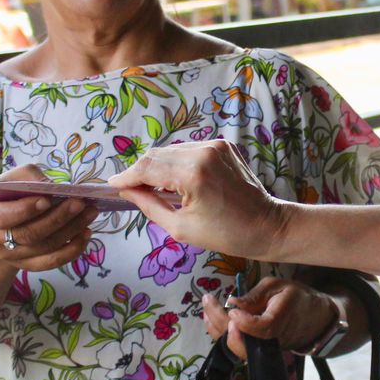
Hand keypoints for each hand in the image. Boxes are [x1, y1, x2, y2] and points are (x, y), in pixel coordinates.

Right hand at [0, 166, 94, 271]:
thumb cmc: (7, 196)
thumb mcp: (10, 179)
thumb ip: (29, 176)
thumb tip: (51, 185)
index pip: (4, 217)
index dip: (26, 210)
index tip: (48, 199)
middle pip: (30, 234)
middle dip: (58, 218)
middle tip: (80, 203)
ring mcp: (12, 256)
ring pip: (45, 247)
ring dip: (72, 230)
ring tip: (90, 213)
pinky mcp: (28, 265)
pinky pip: (52, 262)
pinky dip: (72, 249)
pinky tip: (86, 233)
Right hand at [107, 140, 289, 260]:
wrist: (267, 225)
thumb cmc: (226, 234)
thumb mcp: (180, 228)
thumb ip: (149, 205)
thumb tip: (127, 192)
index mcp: (193, 174)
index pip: (147, 167)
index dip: (126, 176)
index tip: (112, 186)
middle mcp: (203, 152)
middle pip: (157, 155)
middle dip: (140, 171)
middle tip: (129, 189)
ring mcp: (215, 145)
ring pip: (171, 150)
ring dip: (158, 166)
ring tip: (152, 187)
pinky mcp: (223, 145)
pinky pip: (189, 150)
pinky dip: (177, 162)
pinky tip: (176, 180)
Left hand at [200, 277, 338, 359]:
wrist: (313, 318)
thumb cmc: (295, 297)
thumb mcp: (278, 286)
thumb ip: (255, 295)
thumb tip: (232, 302)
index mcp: (280, 321)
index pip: (261, 328)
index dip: (244, 321)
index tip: (230, 306)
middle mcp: (270, 340)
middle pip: (242, 340)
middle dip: (220, 321)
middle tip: (208, 299)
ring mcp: (263, 348)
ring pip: (235, 346)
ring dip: (216, 328)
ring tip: (206, 307)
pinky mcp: (257, 350)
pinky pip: (236, 346)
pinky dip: (220, 333)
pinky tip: (210, 318)